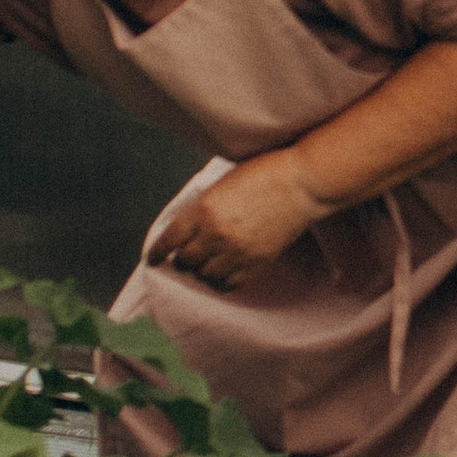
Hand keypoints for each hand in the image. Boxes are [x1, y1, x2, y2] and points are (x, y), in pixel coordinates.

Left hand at [145, 149, 329, 293]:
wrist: (302, 183)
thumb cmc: (265, 172)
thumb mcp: (223, 183)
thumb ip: (203, 206)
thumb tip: (188, 226)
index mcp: (203, 209)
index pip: (169, 239)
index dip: (157, 252)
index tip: (153, 259)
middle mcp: (215, 233)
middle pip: (185, 260)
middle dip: (182, 259)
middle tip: (186, 256)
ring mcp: (236, 251)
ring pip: (205, 275)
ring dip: (202, 270)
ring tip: (206, 264)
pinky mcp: (256, 263)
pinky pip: (228, 284)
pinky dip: (221, 281)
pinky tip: (222, 272)